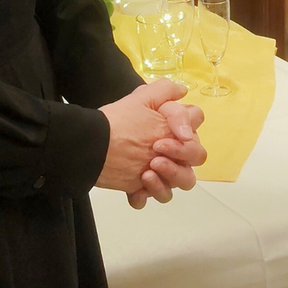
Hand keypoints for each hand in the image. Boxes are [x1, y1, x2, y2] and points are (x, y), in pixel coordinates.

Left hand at [98, 80, 206, 208]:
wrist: (92, 145)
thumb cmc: (118, 121)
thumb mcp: (141, 99)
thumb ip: (166, 91)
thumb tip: (184, 92)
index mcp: (172, 130)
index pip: (196, 131)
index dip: (189, 134)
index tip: (174, 134)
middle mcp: (171, 150)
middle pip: (196, 159)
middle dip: (180, 157)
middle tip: (155, 155)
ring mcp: (159, 170)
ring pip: (183, 182)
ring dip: (169, 179)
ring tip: (146, 174)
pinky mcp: (142, 186)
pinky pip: (155, 197)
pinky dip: (147, 196)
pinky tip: (136, 191)